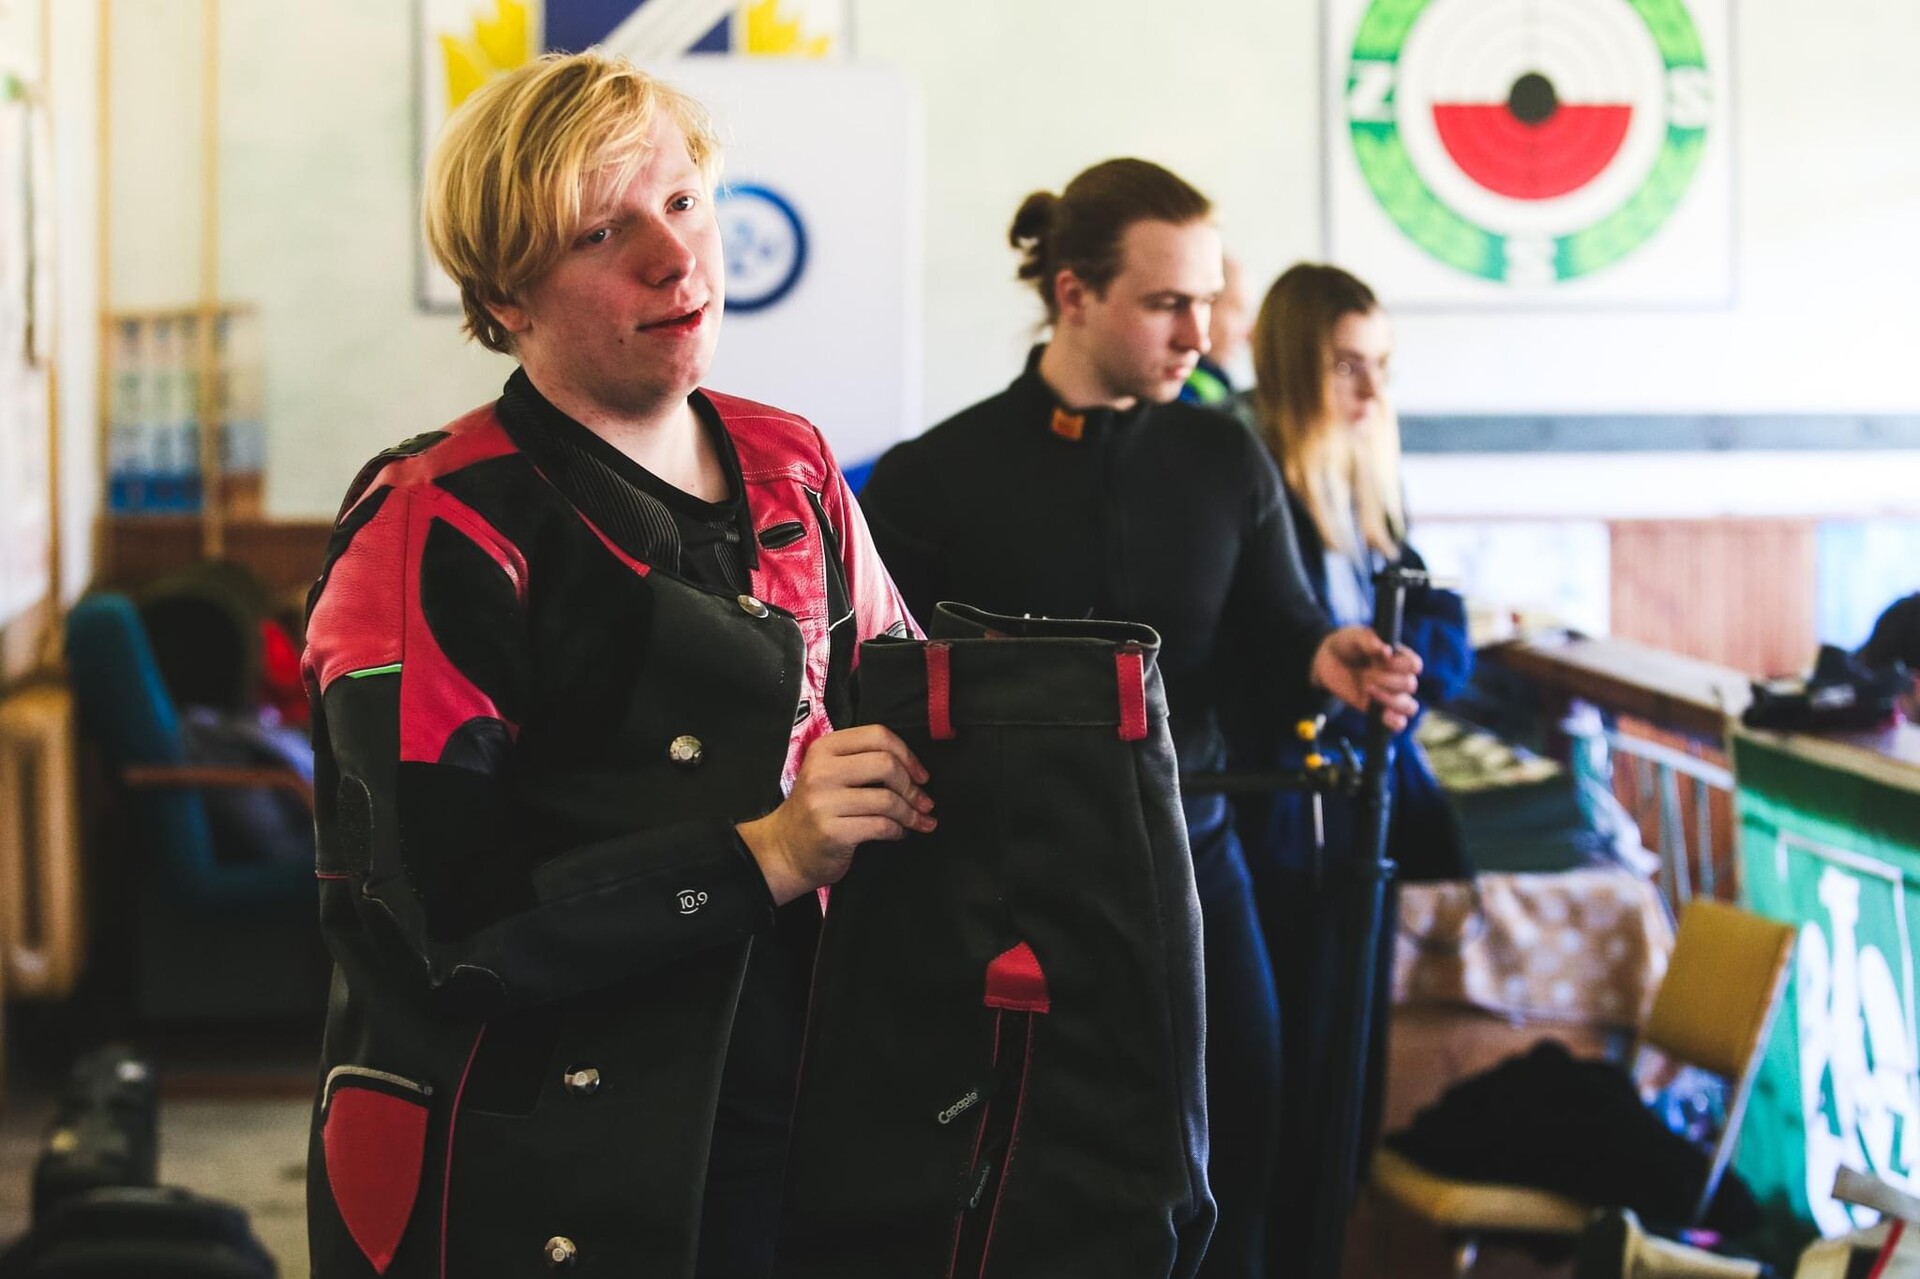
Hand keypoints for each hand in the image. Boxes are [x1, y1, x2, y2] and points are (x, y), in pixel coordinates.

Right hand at [737, 724, 935, 904]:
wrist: (785, 850)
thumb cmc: (818, 810)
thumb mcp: (831, 774)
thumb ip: (863, 761)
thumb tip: (915, 770)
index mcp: (824, 749)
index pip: (877, 736)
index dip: (908, 755)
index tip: (921, 775)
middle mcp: (821, 771)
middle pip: (886, 764)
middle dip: (913, 786)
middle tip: (924, 802)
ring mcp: (823, 802)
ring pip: (887, 800)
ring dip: (911, 813)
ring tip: (919, 821)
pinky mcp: (831, 832)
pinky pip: (880, 826)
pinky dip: (898, 831)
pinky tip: (900, 833)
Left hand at [1311, 625, 1421, 731]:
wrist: (1328, 660)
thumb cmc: (1347, 644)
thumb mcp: (1355, 637)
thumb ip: (1370, 641)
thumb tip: (1386, 651)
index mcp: (1399, 657)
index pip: (1414, 665)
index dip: (1401, 664)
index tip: (1383, 658)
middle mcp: (1398, 677)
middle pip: (1409, 685)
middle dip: (1386, 680)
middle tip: (1364, 674)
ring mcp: (1390, 695)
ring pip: (1408, 706)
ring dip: (1389, 700)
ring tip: (1367, 689)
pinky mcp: (1379, 711)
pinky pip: (1398, 723)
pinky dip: (1394, 721)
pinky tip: (1383, 714)